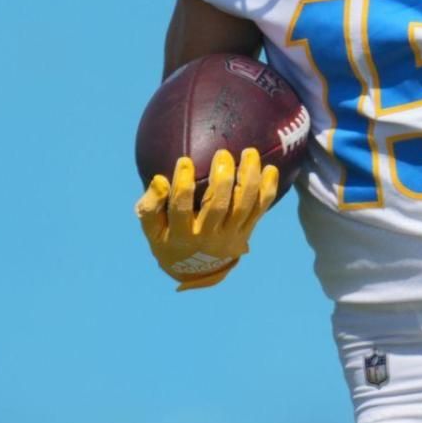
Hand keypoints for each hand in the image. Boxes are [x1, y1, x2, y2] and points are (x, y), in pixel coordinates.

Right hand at [135, 147, 279, 290]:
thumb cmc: (170, 239)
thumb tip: (160, 180)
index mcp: (181, 235)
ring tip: (249, 153)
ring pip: (243, 207)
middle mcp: (208, 237)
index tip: (185, 161)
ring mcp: (230, 235)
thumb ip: (151, 206)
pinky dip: (267, 189)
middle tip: (223, 154)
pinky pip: (260, 209)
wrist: (197, 269)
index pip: (181, 210)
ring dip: (249, 179)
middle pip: (218, 207)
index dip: (183, 186)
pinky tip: (270, 168)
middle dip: (222, 180)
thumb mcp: (152, 230)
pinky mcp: (246, 232)